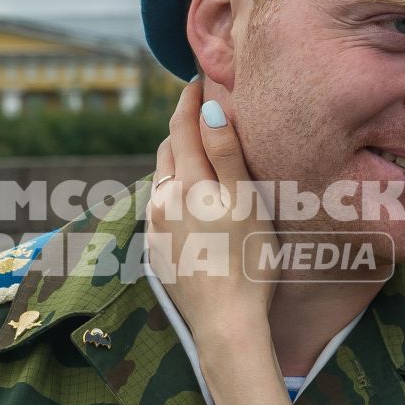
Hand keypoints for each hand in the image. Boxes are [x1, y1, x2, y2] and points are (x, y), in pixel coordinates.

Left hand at [146, 80, 274, 347]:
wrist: (225, 325)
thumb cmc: (248, 264)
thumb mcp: (246, 202)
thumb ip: (226, 154)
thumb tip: (209, 109)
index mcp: (186, 183)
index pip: (181, 126)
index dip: (188, 100)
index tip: (196, 79)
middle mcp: (162, 200)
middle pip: (168, 149)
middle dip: (181, 125)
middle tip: (198, 108)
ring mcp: (156, 227)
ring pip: (162, 177)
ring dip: (177, 157)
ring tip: (196, 148)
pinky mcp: (156, 250)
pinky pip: (161, 206)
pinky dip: (173, 188)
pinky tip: (189, 196)